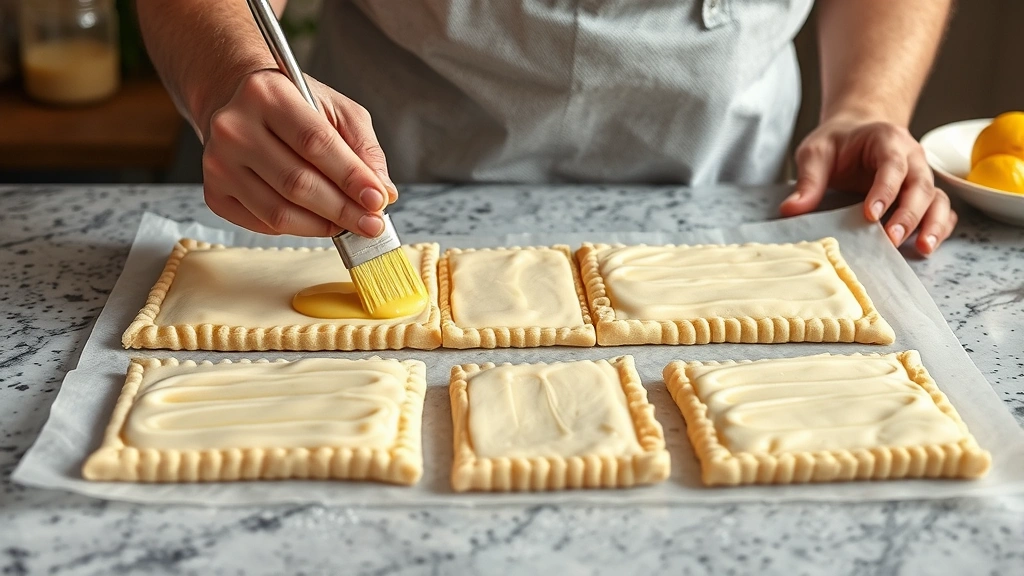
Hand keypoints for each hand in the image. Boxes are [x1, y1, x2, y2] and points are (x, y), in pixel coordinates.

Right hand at [200, 69, 397, 236]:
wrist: (239, 104)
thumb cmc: (295, 106)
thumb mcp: (338, 110)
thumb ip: (364, 148)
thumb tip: (383, 192)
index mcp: (266, 93)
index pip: (315, 143)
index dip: (351, 177)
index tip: (378, 200)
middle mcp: (234, 127)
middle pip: (297, 183)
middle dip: (343, 210)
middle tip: (372, 223)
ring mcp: (218, 163)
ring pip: (279, 211)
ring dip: (324, 226)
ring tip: (351, 225)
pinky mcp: (214, 193)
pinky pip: (264, 224)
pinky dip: (299, 229)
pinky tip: (319, 221)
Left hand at [779, 114, 956, 255]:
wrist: (857, 133)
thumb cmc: (838, 142)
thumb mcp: (816, 153)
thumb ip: (808, 180)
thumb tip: (791, 210)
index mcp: (887, 140)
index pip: (892, 165)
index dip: (885, 190)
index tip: (871, 215)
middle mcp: (912, 157)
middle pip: (921, 185)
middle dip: (909, 214)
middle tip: (892, 239)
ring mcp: (921, 176)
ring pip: (937, 199)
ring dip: (932, 224)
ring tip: (922, 248)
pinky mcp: (924, 194)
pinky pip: (941, 210)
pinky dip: (940, 227)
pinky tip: (926, 245)